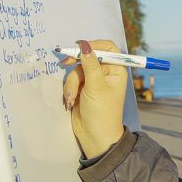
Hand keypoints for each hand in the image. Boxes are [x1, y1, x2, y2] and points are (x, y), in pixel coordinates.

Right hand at [62, 39, 126, 157]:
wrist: (94, 136)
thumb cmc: (102, 112)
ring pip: (77, 70)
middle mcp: (106, 73)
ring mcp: (93, 81)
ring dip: (72, 84)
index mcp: (116, 70)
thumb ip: (89, 64)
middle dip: (76, 64)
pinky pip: (71, 81)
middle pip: (88, 57)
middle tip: (65, 62)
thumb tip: (84, 44)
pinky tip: (71, 102)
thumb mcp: (96, 86)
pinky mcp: (82, 89)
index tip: (79, 46)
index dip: (93, 44)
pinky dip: (69, 90)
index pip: (107, 48)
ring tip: (73, 98)